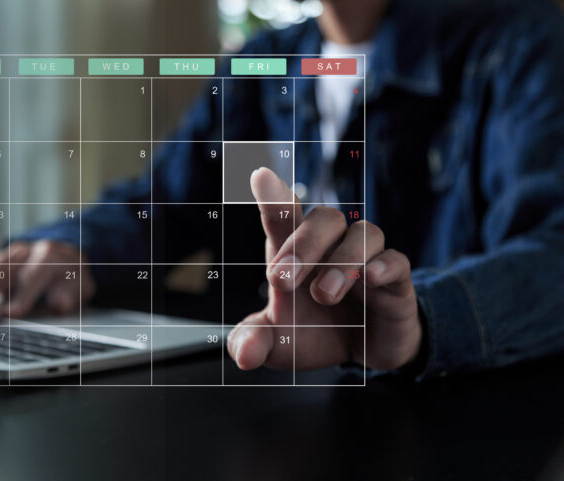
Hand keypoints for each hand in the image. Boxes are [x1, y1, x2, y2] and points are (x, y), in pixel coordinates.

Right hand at [0, 240, 94, 317]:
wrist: (64, 258)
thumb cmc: (69, 278)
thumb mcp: (80, 287)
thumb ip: (69, 295)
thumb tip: (58, 304)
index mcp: (47, 256)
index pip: (33, 275)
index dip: (23, 295)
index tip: (11, 314)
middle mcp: (23, 252)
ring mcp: (6, 256)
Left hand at [226, 168, 422, 371]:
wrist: (361, 354)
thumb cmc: (314, 332)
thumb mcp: (278, 344)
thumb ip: (254, 342)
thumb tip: (242, 355)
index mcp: (294, 253)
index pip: (283, 214)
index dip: (273, 193)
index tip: (259, 177)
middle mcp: (331, 247)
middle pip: (324, 218)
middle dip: (301, 244)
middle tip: (280, 279)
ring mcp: (366, 260)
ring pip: (362, 234)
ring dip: (341, 261)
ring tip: (323, 295)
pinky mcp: (396, 281)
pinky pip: (397, 260)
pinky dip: (385, 265)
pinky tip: (371, 278)